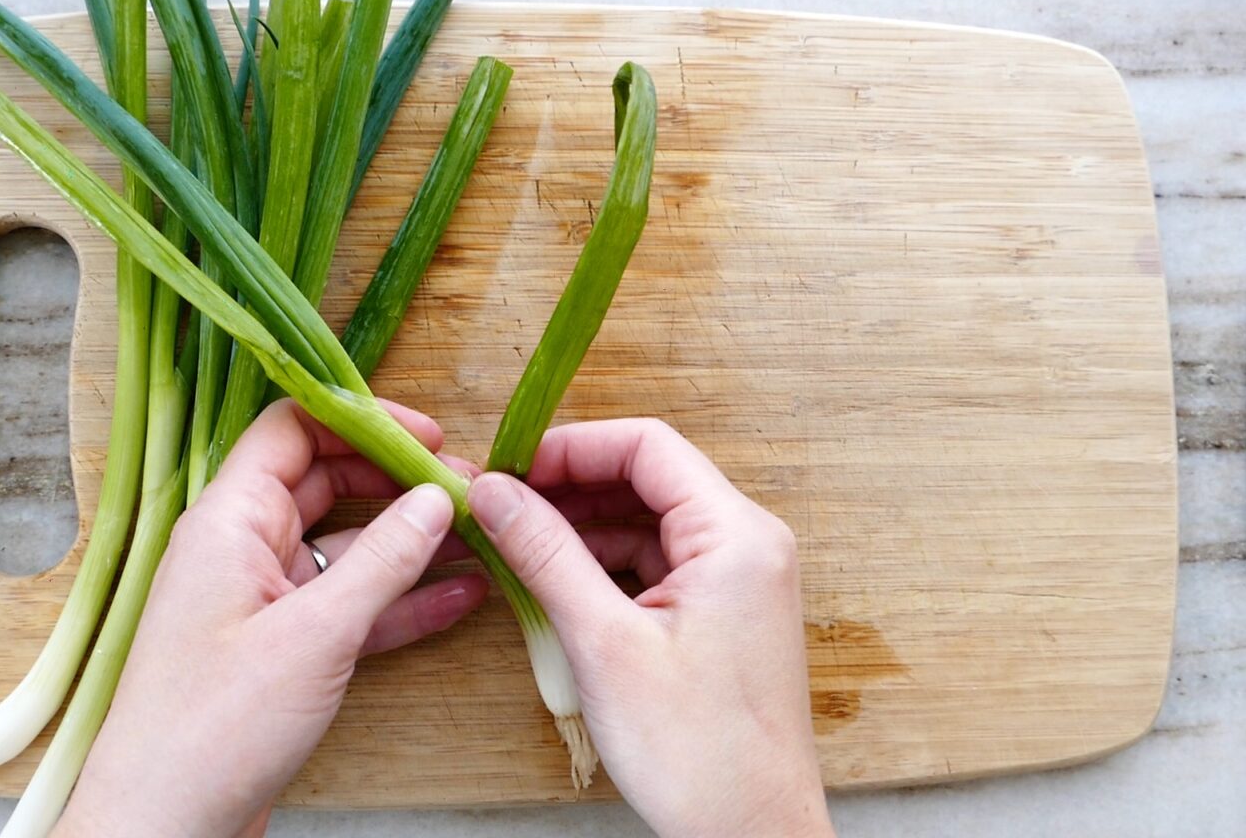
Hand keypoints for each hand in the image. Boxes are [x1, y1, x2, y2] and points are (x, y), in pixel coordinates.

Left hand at [53, 400, 487, 837]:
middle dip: (398, 481)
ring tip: (482, 536)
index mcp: (228, 521)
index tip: (431, 437)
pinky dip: (400, 600)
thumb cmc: (215, 727)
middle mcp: (242, 549)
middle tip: (469, 489)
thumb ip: (383, 561)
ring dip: (410, 542)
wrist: (165, 826)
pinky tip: (461, 594)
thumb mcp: (315, 635)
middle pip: (326, 482)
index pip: (294, 431)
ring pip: (346, 547)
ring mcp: (263, 600)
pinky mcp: (282, 649)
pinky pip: (349, 605)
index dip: (362, 421)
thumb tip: (438, 497)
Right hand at [466, 419, 832, 837]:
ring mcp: (737, 580)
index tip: (509, 467)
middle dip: (568, 486)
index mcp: (736, 535)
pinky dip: (603, 567)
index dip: (570, 447)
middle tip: (498, 504)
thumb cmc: (697, 752)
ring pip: (646, 523)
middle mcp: (747, 545)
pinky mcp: (722, 615)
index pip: (647, 446)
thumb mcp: (604, 643)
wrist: (750, 836)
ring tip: (514, 544)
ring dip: (581, 529)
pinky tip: (553, 584)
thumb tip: (495, 493)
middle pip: (646, 479)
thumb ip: (546, 555)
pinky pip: (656, 565)